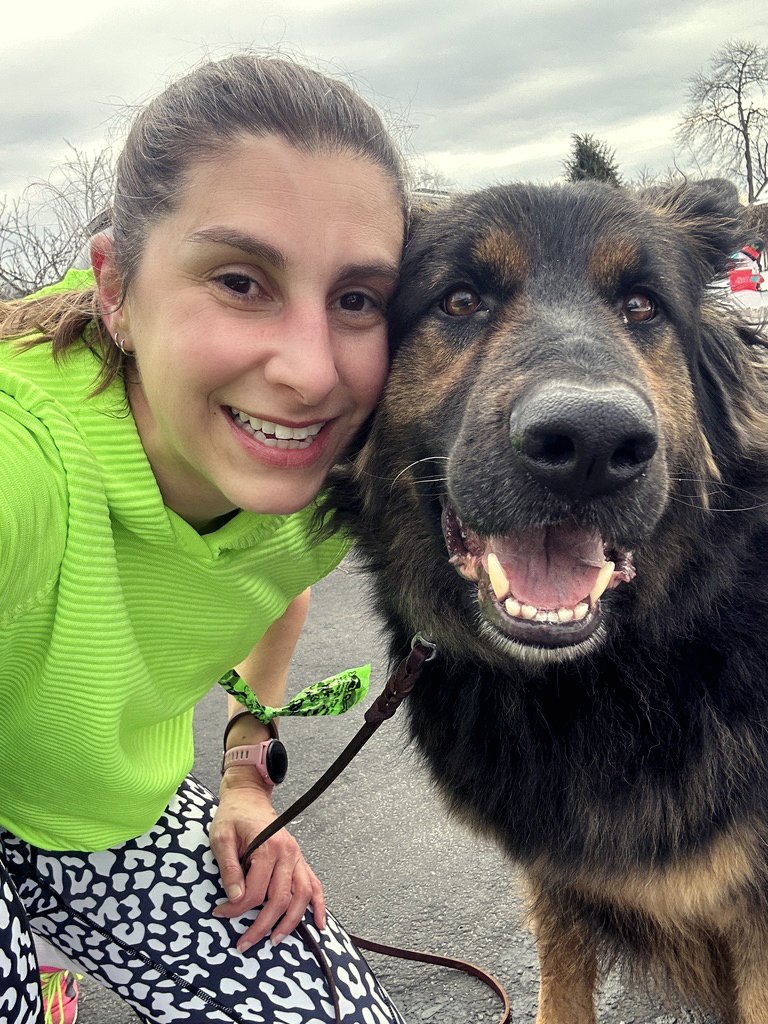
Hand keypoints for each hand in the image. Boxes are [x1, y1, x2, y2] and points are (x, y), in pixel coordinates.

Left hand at [210, 767, 325, 950]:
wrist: (248, 797)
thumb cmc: (233, 816)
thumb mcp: (221, 838)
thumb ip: (229, 869)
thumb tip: (236, 900)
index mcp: (269, 846)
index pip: (255, 891)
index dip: (236, 909)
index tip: (220, 914)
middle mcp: (288, 853)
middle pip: (280, 899)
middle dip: (262, 926)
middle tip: (244, 943)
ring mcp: (297, 857)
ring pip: (301, 897)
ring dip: (290, 923)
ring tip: (274, 940)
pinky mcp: (299, 860)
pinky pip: (314, 885)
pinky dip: (318, 906)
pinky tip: (318, 925)